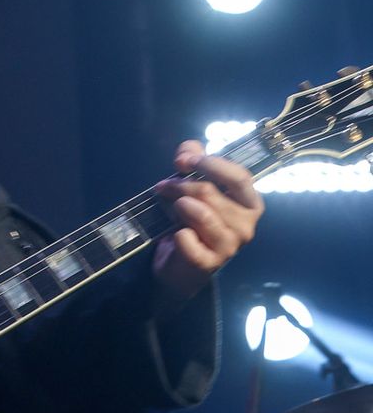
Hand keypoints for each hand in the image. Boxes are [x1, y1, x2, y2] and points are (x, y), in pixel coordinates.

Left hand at [151, 140, 263, 304]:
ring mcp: (230, 246)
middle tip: (164, 186)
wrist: (177, 263)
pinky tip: (176, 234)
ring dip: (179, 205)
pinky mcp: (210, 263)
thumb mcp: (191, 186)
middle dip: (183, 185)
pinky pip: (189, 240)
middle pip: (213, 193)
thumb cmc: (189, 220)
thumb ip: (192, 160)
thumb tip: (189, 148)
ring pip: (203, 214)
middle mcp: (246, 225)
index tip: (183, 161)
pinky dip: (179, 234)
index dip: (210, 163)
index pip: (240, 177)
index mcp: (249, 203)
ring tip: (170, 207)